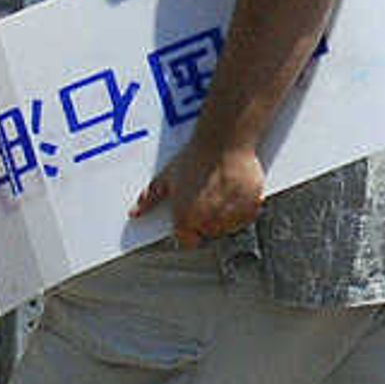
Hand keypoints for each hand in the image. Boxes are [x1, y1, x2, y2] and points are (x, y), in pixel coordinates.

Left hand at [134, 140, 265, 245]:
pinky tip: (236, 191)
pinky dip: (244, 210)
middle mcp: (207, 223)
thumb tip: (135, 213)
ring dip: (227, 216)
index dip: (189, 230)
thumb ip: (150, 199)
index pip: (187, 242)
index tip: (193, 216)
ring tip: (222, 192)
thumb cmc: (196, 157)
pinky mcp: (250, 211)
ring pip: (228, 228)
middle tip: (209, 196)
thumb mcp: (167, 177)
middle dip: (208, 220)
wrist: (225, 141)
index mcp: (184, 218)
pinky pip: (246, 219)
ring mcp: (230, 218)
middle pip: (208, 234)